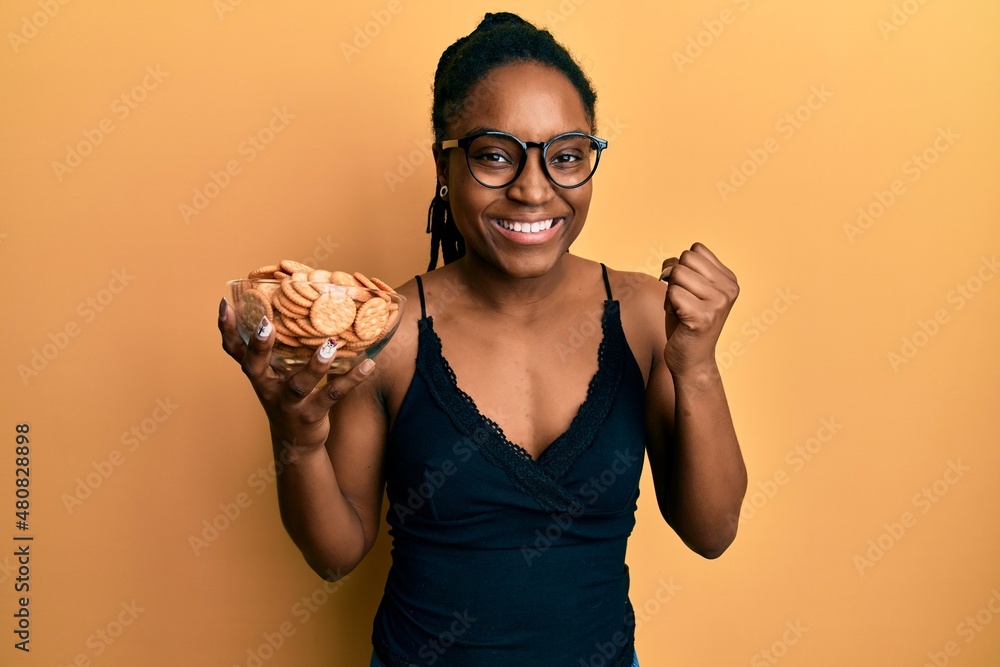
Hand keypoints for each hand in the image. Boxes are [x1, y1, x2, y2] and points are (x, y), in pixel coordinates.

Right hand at [217, 298, 374, 451]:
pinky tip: (368, 365)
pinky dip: (351, 379)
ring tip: (330, 345)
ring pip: (298, 384)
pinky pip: (332, 395)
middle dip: (258, 346)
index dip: (227, 330)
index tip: (224, 304)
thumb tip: (302, 304)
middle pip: (255, 367)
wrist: (296, 443)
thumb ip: (282, 347)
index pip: (235, 350)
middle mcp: (268, 387)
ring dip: (315, 365)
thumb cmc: (288, 396)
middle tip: (265, 323)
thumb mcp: (278, 373)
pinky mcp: (311, 414)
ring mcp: (288, 403)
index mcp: (259, 373)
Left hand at [659, 243, 738, 377]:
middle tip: (683, 302)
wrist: (693, 361)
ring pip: (677, 274)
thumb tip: (669, 265)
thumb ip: (686, 269)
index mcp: (730, 280)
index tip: (689, 290)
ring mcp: (718, 303)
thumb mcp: (691, 290)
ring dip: (671, 293)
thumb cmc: (687, 323)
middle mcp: (729, 290)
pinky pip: (672, 292)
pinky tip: (680, 320)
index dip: (682, 267)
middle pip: (685, 259)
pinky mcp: (703, 316)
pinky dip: (669, 305)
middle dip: (675, 279)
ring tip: (682, 311)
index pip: (696, 250)